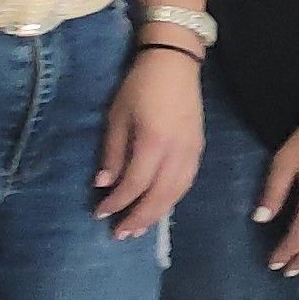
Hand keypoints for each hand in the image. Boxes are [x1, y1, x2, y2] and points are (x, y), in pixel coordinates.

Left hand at [96, 45, 204, 235]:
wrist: (175, 64)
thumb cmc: (140, 86)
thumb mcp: (117, 116)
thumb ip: (112, 152)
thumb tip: (103, 184)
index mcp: (154, 142)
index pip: (135, 184)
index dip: (117, 203)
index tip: (99, 214)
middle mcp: (177, 153)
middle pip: (159, 196)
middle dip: (139, 218)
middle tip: (120, 235)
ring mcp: (192, 153)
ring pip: (176, 194)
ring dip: (157, 214)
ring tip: (139, 229)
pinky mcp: (199, 150)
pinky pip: (186, 184)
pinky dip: (171, 200)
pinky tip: (160, 206)